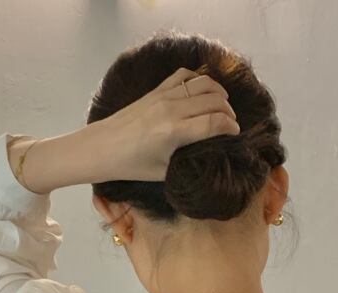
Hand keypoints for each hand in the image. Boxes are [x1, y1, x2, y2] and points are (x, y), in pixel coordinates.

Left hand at [98, 66, 240, 182]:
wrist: (102, 147)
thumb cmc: (131, 165)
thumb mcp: (164, 171)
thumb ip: (187, 160)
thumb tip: (208, 152)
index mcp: (174, 133)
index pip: (215, 122)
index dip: (231, 127)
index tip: (236, 133)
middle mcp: (171, 110)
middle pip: (214, 100)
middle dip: (228, 110)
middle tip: (231, 121)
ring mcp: (163, 96)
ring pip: (202, 83)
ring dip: (218, 92)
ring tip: (223, 104)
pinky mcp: (156, 90)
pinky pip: (184, 75)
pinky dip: (199, 79)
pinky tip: (203, 90)